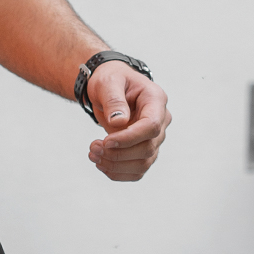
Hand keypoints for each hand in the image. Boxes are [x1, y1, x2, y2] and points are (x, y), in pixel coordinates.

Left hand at [85, 62, 170, 181]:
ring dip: (114, 166)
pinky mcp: (144, 152)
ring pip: (142, 164)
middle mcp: (161, 120)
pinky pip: (136, 172)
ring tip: (93, 154)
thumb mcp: (108, 82)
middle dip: (117, 154)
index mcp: (155, 100)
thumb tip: (118, 122)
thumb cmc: (110, 81)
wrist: (109, 89)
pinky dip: (116, 172)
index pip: (151, 126)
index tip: (106, 141)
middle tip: (92, 147)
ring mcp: (154, 138)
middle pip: (147, 149)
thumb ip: (114, 99)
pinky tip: (100, 163)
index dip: (129, 138)